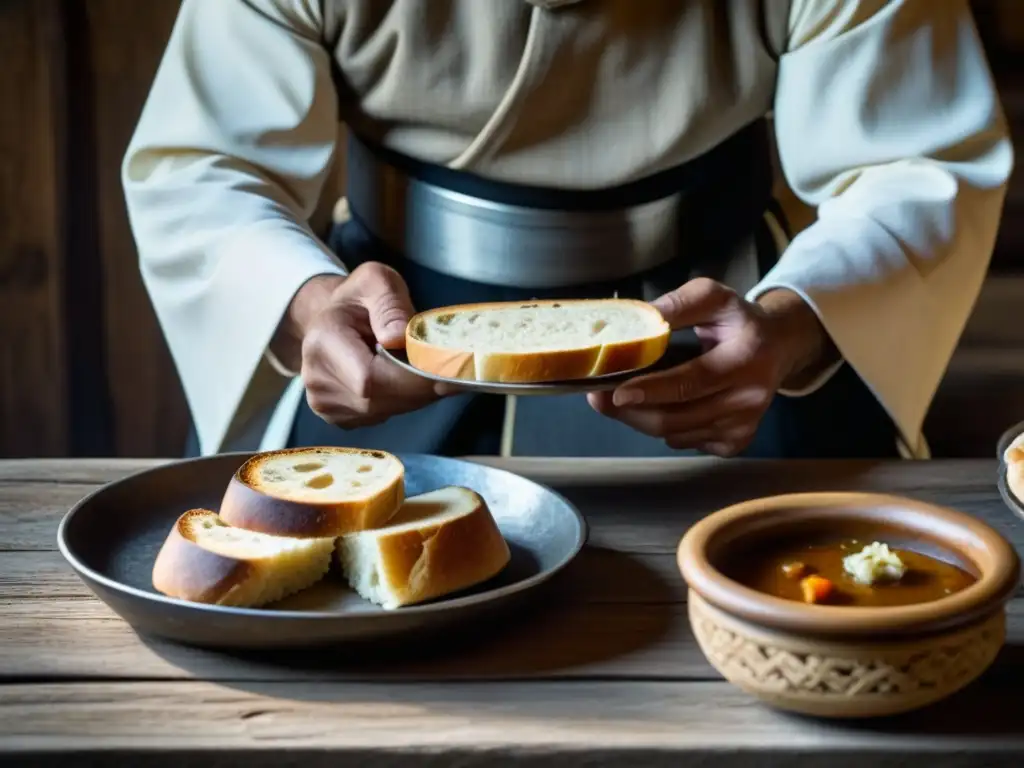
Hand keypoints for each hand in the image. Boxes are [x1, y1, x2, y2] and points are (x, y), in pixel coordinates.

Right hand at [277, 262, 441, 428]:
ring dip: (413, 395)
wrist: (335, 318)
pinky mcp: (336, 416)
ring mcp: (323, 402)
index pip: (369, 378)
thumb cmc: (361, 298)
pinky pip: (378, 416)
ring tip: (425, 370)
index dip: (411, 380)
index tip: (446, 369)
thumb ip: (389, 304)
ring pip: (382, 411)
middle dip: (419, 388)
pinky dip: (400, 402)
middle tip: (449, 370)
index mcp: (323, 341)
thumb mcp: (377, 282)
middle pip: (378, 400)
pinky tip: (405, 380)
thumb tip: (398, 337)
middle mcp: (316, 377)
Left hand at [587, 279, 835, 456]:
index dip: (652, 390)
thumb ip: (678, 304)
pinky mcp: (737, 442)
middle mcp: (750, 398)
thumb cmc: (737, 320)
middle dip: (631, 411)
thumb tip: (640, 319)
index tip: (616, 392)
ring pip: (675, 434)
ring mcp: (744, 425)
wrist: (778, 347)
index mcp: (746, 357)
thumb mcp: (712, 297)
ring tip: (622, 398)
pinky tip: (661, 406)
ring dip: (641, 419)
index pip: (692, 382)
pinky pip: (684, 442)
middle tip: (598, 397)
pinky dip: (664, 428)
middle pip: (676, 417)